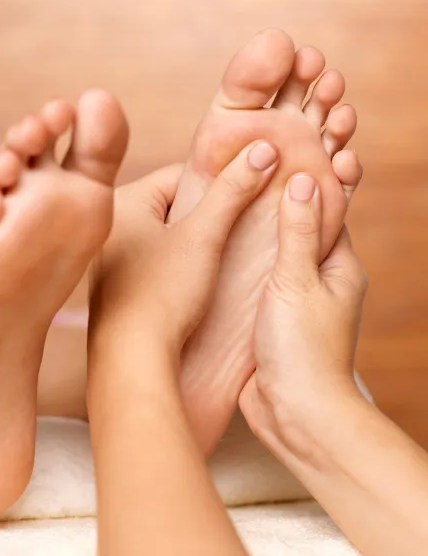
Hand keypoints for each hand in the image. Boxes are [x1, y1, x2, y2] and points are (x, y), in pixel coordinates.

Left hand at [90, 140, 278, 357]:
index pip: (180, 173)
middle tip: (242, 225)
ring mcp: (108, 259)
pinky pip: (155, 261)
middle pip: (173, 203)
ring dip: (196, 241)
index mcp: (121, 200)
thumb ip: (232, 191)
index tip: (249, 193)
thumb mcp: (203, 237)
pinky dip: (179, 265)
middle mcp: (107, 225)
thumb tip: (263, 150)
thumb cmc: (162, 295)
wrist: (131, 361)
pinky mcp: (114, 287)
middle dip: (208, 212)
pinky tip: (198, 281)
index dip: (219, 181)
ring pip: (166, 235)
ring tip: (224, 255)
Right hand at [240, 173, 367, 436]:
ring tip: (232, 188)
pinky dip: (243, 252)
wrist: (295, 412)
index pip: (328, 205)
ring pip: (275, 248)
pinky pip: (256, 273)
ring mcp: (291, 297)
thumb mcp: (298, 281)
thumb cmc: (302, 349)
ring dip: (259, 221)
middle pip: (301, 222)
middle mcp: (318, 277)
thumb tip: (303, 177)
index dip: (312, 172)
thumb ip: (298, 231)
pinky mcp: (267, 315)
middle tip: (256, 156)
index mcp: (338, 264)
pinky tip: (217, 238)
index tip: (291, 143)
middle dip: (284, 191)